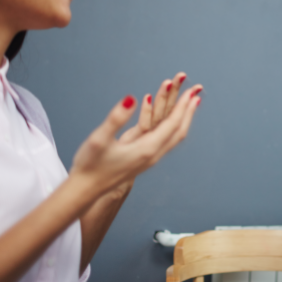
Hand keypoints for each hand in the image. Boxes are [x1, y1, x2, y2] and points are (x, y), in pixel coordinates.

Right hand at [70, 73, 201, 198]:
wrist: (85, 190)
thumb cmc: (90, 165)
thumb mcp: (100, 138)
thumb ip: (116, 118)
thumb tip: (131, 99)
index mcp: (146, 149)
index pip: (172, 124)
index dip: (182, 106)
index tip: (191, 91)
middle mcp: (153, 155)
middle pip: (179, 131)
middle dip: (188, 110)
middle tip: (196, 92)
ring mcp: (150, 159)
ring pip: (174, 137)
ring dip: (183, 119)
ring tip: (189, 104)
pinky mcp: (145, 160)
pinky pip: (166, 140)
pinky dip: (173, 126)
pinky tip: (169, 120)